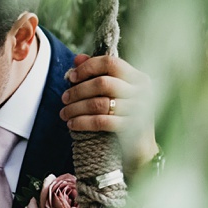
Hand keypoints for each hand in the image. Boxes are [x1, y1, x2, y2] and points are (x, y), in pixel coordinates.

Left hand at [60, 53, 157, 170]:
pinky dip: (82, 122)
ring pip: (99, 103)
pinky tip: (72, 124)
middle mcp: (142, 91)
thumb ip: (98, 74)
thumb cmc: (124, 117)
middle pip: (102, 83)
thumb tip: (78, 58)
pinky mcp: (132, 128)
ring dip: (76, 108)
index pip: (110, 62)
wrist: (141, 150)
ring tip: (64, 113)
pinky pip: (101, 121)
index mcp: (139, 77)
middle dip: (78, 90)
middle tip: (64, 98)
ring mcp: (139, 110)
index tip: (71, 77)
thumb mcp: (114, 94)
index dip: (87, 67)